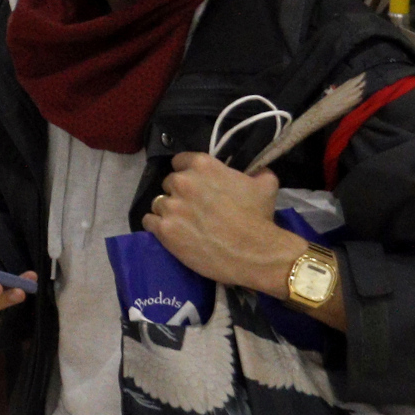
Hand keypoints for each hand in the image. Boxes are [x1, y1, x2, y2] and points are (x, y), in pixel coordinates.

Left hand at [144, 154, 298, 294]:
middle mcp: (182, 181)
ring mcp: (171, 206)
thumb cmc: (259, 217)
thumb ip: (255, 171)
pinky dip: (157, 226)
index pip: (180, 161)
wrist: (255, 253)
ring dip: (168, 211)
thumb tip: (255, 170)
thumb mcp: (264, 185)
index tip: (196, 185)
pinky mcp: (164, 229)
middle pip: (169, 183)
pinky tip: (170, 232)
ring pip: (158, 203)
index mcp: (202, 165)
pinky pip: (149, 222)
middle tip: (193, 208)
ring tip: (183, 224)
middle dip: (178, 194)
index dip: (187, 173)